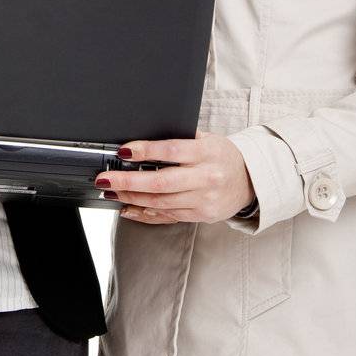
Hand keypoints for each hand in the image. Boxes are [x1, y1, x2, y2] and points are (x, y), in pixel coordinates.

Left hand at [96, 133, 255, 223]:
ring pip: (160, 202)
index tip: (123, 151)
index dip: (145, 151)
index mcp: (207, 153)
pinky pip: (168, 216)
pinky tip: (129, 208)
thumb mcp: (207, 139)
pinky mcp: (200, 216)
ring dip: (131, 198)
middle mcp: (206, 178)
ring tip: (112, 191)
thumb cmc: (223, 155)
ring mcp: (204, 200)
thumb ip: (180, 140)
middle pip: (161, 182)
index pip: (171, 151)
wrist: (250, 180)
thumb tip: (143, 143)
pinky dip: (145, 213)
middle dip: (128, 182)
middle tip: (105, 179)